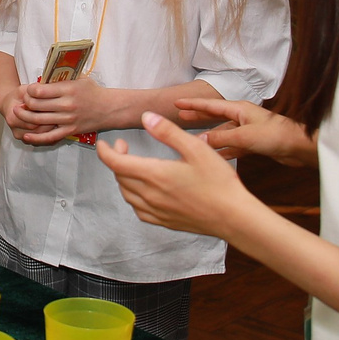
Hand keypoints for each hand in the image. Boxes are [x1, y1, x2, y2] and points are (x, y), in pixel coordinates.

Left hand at [9, 79, 120, 144]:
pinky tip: (26, 135)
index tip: (28, 89)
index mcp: (68, 89)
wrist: (109, 108)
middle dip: (25, 103)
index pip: (39, 90)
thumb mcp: (79, 78)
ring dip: (25, 117)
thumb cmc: (93, 91)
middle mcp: (66, 105)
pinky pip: (49, 136)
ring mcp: (68, 119)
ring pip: (39, 120)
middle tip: (22, 101)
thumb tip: (45, 73)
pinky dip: (36, 137)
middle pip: (36, 105)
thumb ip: (63, 76)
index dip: (29, 90)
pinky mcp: (70, 130)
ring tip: (18, 113)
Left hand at [97, 113, 257, 243]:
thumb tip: (146, 117)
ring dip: (124, 178)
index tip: (105, 143)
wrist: (233, 217)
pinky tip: (144, 191)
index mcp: (154, 175)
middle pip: (119, 177)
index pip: (115, 162)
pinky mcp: (164, 222)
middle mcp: (150, 195)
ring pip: (127, 194)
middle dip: (116, 159)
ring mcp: (156, 211)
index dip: (105, 151)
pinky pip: (138, 209)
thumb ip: (168, 132)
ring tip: (133, 166)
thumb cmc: (218, 183)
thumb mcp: (196, 148)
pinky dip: (134, 196)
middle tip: (125, 147)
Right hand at [174, 95, 315, 165]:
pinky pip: (233, 147)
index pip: (211, 105)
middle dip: (199, 117)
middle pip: (216, 117)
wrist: (299, 147)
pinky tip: (214, 156)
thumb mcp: (244, 136)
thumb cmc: (277, 135)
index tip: (177, 103)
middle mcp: (243, 118)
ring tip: (194, 140)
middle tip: (181, 117)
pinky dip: (223, 151)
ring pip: (224, 134)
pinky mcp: (254, 144)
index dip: (193, 104)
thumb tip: (200, 139)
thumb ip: (221, 137)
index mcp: (240, 109)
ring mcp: (248, 131)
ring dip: (210, 137)